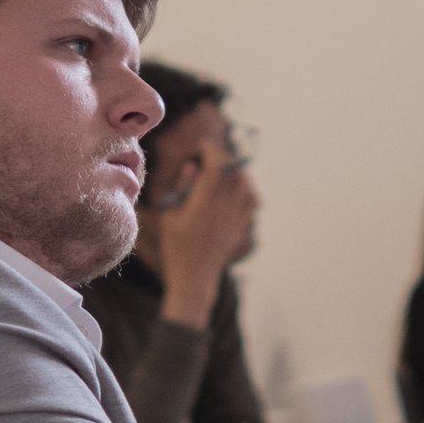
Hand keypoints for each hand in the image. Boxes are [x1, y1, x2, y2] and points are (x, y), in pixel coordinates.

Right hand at [152, 140, 258, 326]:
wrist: (195, 278)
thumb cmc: (176, 247)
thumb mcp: (170, 216)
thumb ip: (182, 188)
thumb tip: (193, 166)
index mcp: (204, 204)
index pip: (216, 165)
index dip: (211, 149)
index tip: (203, 144)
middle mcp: (225, 208)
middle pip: (232, 171)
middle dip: (223, 157)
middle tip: (211, 154)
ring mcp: (237, 219)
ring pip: (246, 185)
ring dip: (236, 172)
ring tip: (224, 169)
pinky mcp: (243, 228)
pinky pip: (253, 201)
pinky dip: (247, 189)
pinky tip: (238, 188)